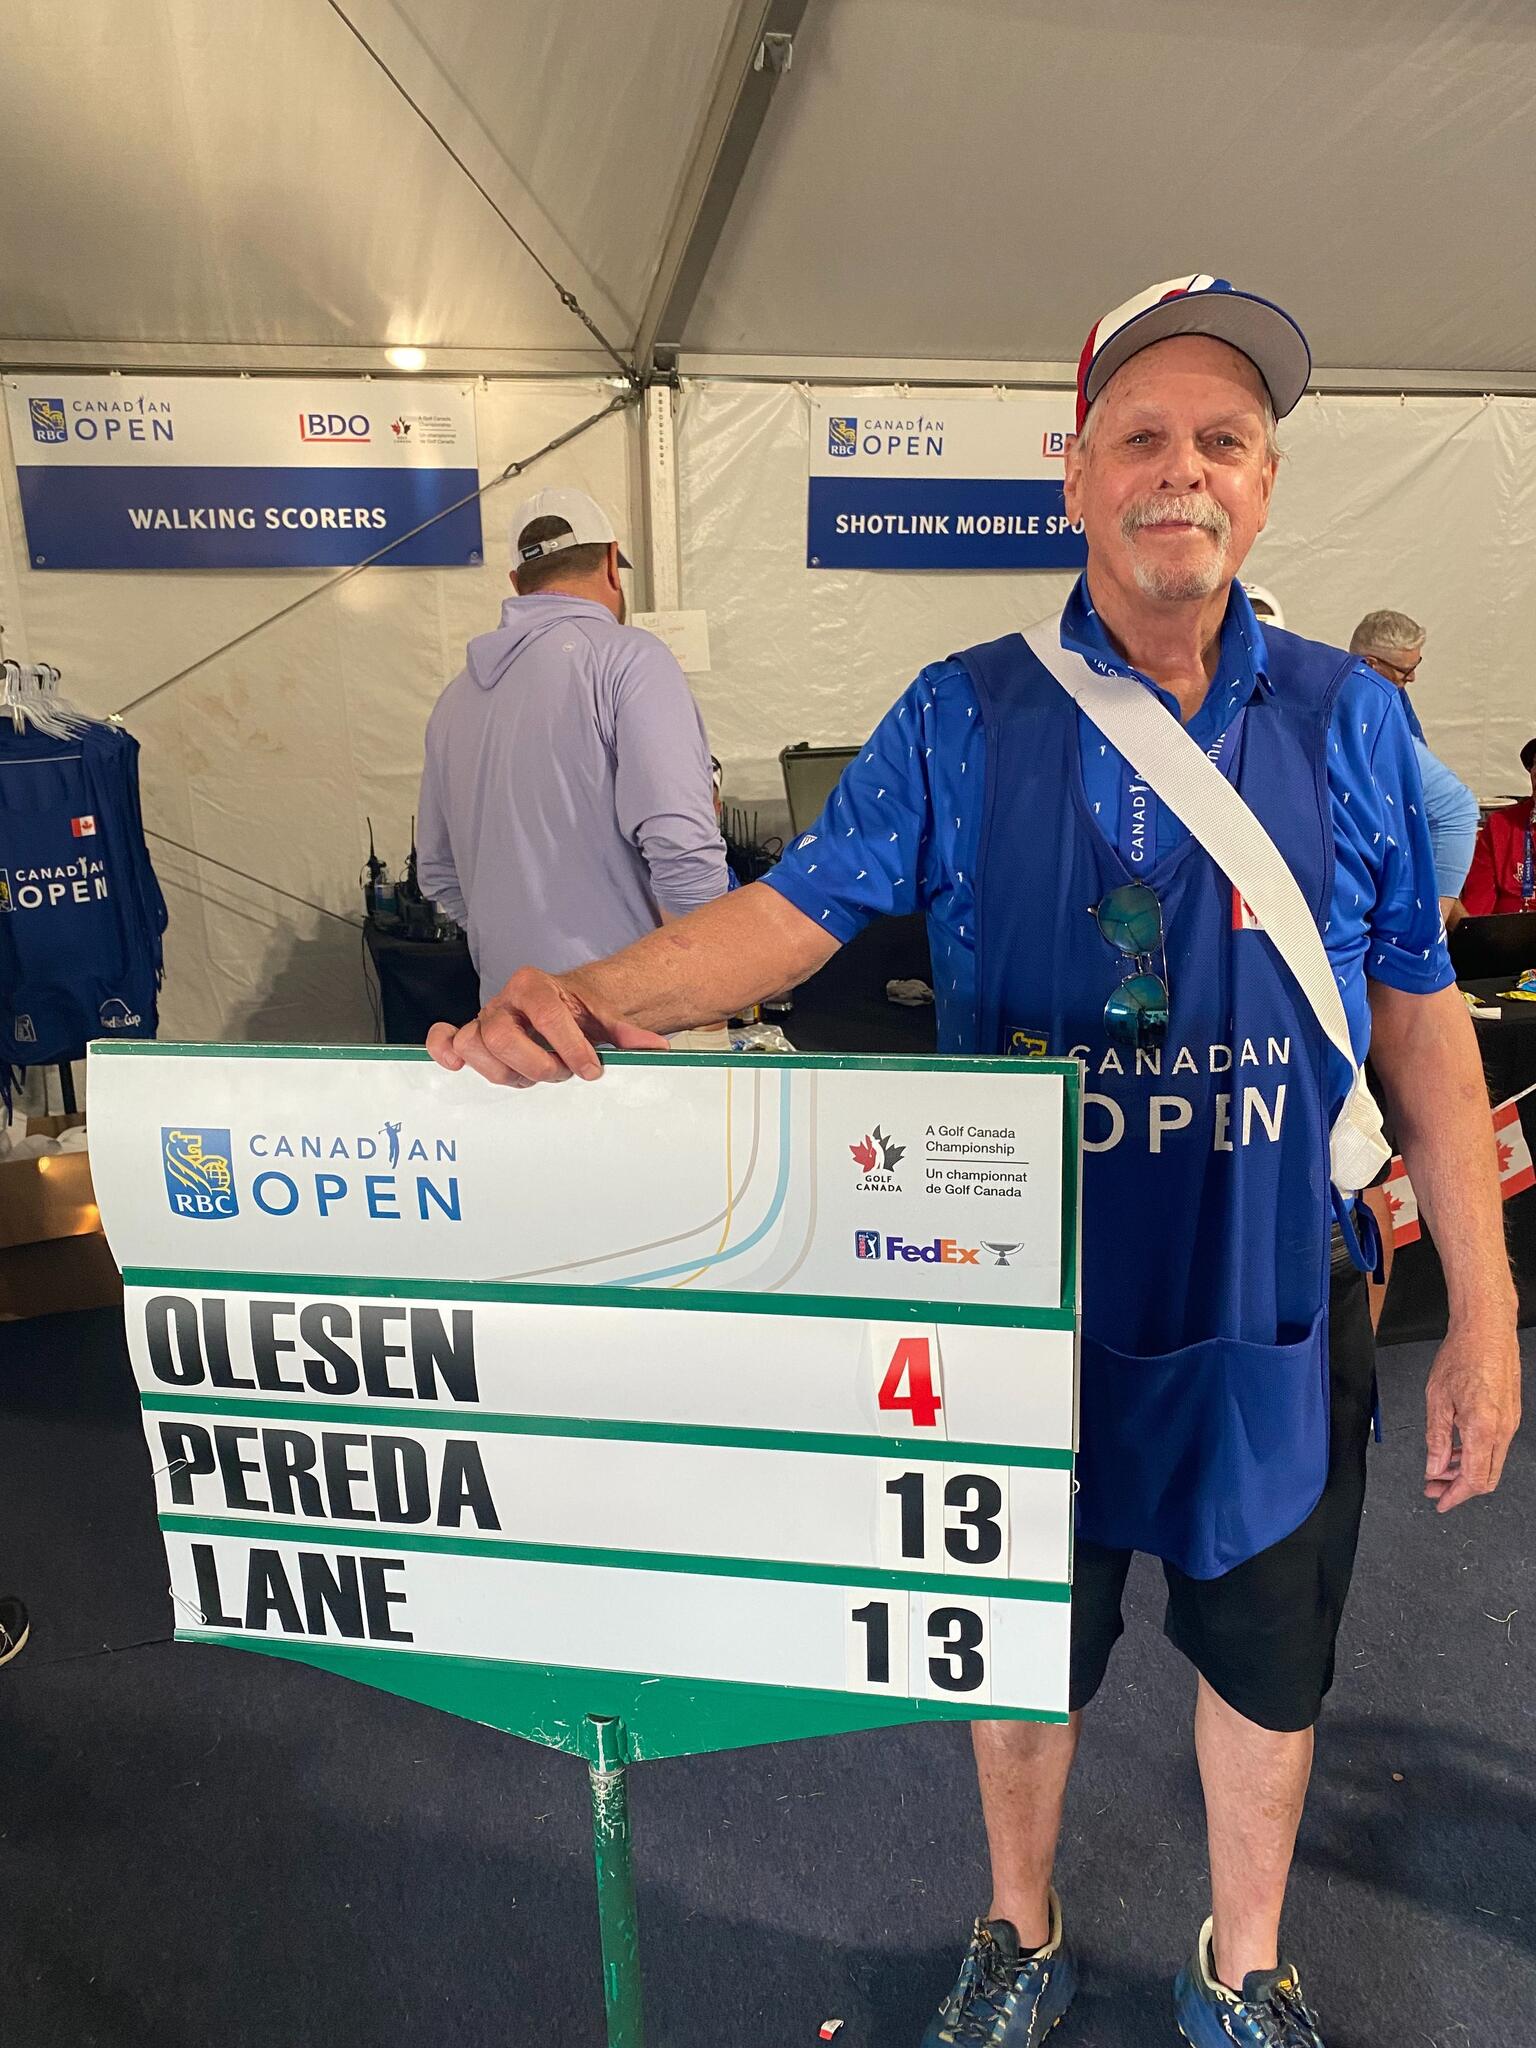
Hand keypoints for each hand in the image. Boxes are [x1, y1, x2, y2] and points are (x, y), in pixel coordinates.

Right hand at [425, 967, 667, 1085]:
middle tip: (561, 1073)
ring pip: (474, 1046)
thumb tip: (655, 1048)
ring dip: (506, 1072)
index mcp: (535, 985)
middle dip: (536, 1064)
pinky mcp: (472, 1038)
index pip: (547, 1015)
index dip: (570, 1047)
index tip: (591, 1070)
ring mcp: (484, 1019)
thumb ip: (627, 1034)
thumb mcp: (605, 1019)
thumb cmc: (579, 1013)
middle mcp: (503, 1000)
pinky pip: (444, 1039)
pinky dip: (445, 1050)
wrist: (561, 1006)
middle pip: (502, 1037)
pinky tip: (459, 1066)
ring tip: (533, 1075)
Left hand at [1424, 1323, 1521, 1511]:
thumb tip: (1434, 1467)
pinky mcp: (1510, 1415)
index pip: (1474, 1480)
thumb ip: (1436, 1439)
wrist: (1486, 1330)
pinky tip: (1455, 1450)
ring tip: (1439, 1469)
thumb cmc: (1462, 1355)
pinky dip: (1475, 1454)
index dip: (1455, 1496)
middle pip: (1487, 1477)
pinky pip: (1494, 1446)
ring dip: (1465, 1470)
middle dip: (1459, 1487)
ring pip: (1491, 1462)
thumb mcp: (1437, 1399)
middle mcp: (1503, 1429)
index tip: (1440, 1501)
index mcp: (1484, 1428)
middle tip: (1434, 1486)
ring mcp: (1510, 1423)